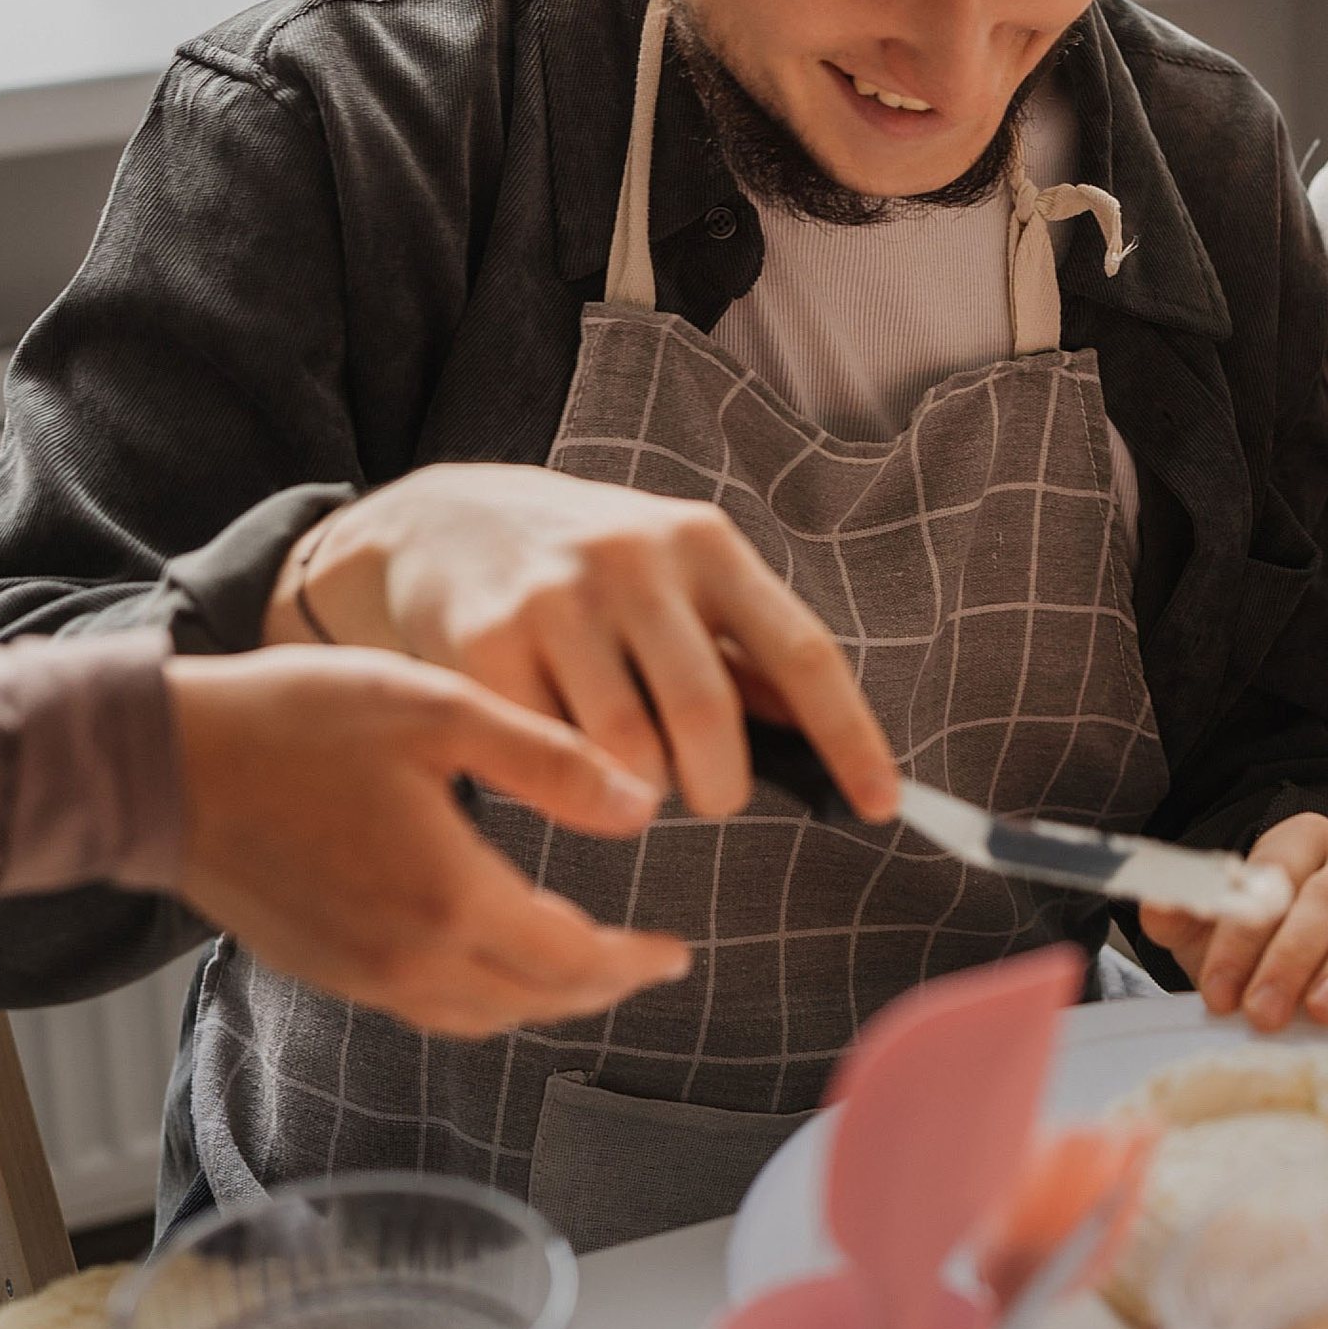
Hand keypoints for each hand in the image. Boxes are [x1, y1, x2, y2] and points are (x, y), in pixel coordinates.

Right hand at [168, 653, 698, 1036]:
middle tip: (647, 964)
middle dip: (600, 989)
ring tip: (585, 966)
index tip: (678, 953)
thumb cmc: (292, 721)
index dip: (635, 964)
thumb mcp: (439, 710)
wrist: (160, 766)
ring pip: (479, 1017)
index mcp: (448, 897)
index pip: (573, 961)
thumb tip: (640, 808)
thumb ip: (548, 761)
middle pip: (533, 1003)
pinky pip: (426, 1008)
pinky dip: (480, 998)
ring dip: (542, 1000)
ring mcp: (358, 974)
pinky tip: (492, 957)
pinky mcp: (322, 968)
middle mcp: (406, 958)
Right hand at [269, 464, 896, 822]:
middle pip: (707, 719)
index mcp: (707, 544)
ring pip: (627, 754)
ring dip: (640, 795)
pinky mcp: (488, 640)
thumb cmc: (596, 570)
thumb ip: (750, 654)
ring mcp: (557, 597)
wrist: (446, 522)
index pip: (801, 652)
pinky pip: (550, 759)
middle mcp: (636, 560)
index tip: (881, 806)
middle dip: (718, 788)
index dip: (849, 737)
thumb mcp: (683, 578)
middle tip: (708, 795)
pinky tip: (557, 752)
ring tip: (629, 773)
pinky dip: (567, 787)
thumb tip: (833, 750)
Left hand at [1139, 813, 1327, 1032]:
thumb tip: (1155, 904)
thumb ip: (1186, 916)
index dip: (1242, 931)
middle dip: (1289, 956)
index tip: (1217, 990)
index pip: (1275, 870)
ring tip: (1323, 1011)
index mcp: (1306, 844)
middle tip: (1261, 1013)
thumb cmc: (1272, 958)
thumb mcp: (1220, 939)